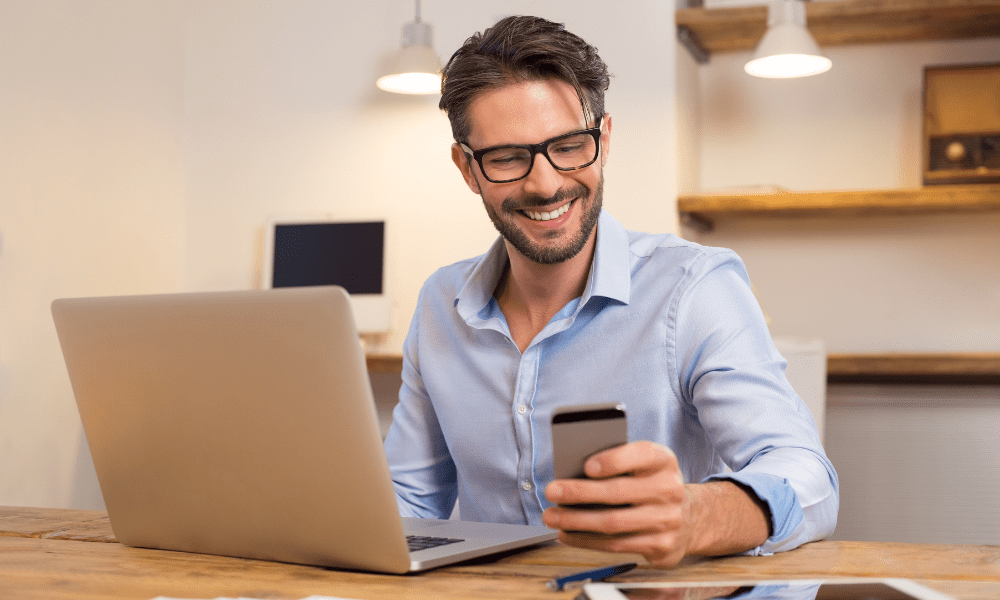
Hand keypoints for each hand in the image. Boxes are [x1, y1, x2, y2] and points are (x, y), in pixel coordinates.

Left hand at [543, 441, 693, 565]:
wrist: (688, 518)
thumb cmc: (649, 485)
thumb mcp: (641, 466)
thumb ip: (616, 463)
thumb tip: (571, 472)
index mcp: (663, 460)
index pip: (641, 455)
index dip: (613, 460)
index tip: (586, 466)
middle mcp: (669, 489)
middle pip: (618, 492)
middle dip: (580, 492)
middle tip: (552, 491)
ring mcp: (667, 519)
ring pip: (613, 522)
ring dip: (576, 521)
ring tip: (552, 516)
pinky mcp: (660, 545)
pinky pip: (616, 545)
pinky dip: (585, 540)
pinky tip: (566, 534)